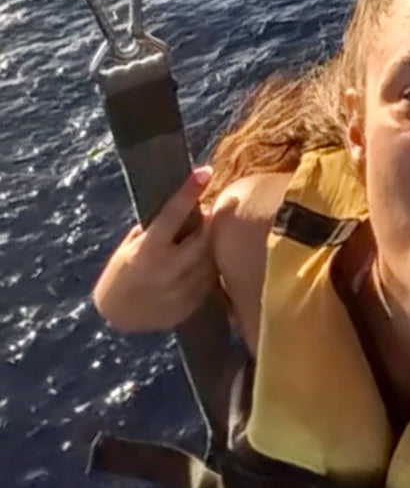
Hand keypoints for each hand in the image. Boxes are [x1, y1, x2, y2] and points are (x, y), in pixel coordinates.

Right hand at [92, 169, 216, 332]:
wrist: (119, 315)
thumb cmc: (122, 272)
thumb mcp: (131, 246)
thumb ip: (155, 230)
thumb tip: (185, 209)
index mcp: (148, 250)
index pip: (174, 213)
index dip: (189, 190)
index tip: (204, 172)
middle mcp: (168, 268)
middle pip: (205, 236)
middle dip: (209, 222)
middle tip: (205, 215)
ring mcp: (182, 288)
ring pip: (213, 257)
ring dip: (212, 244)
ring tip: (202, 239)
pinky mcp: (192, 303)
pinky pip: (212, 279)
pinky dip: (210, 266)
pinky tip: (200, 263)